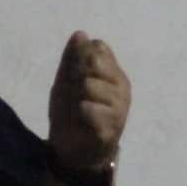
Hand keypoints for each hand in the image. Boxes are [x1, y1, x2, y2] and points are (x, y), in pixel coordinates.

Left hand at [47, 32, 129, 172]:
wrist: (71, 151)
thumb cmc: (70, 114)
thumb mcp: (65, 82)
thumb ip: (72, 58)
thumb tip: (80, 33)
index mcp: (112, 73)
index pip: (98, 48)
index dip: (79, 58)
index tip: (72, 75)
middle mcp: (121, 86)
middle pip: (95, 62)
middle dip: (77, 76)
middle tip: (76, 95)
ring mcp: (120, 106)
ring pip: (90, 84)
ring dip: (77, 97)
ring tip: (79, 110)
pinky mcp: (113, 126)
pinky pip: (90, 108)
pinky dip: (80, 113)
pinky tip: (83, 121)